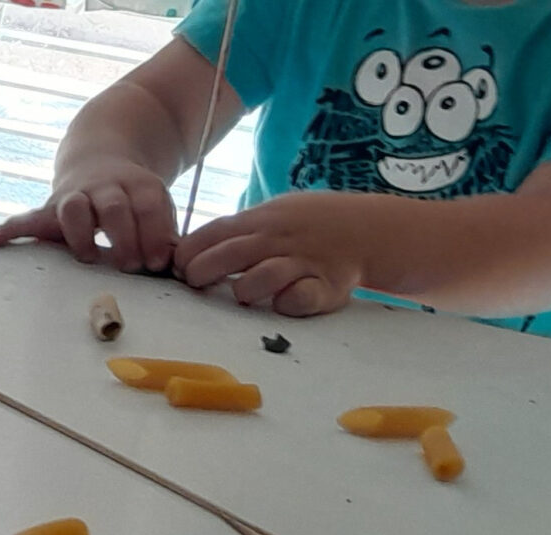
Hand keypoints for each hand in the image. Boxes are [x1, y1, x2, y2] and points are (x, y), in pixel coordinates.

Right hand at [0, 157, 181, 273]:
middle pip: (114, 208)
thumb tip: (177, 264)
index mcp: (138, 186)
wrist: (100, 158)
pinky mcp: (50, 208)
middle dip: (123, 237)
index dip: (154, 234)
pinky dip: (11, 228)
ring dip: (79, 234)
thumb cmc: (131, 200)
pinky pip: (28, 218)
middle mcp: (105, 188)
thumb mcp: (153, 207)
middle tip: (130, 264)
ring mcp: (75, 196)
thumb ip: (162, 234)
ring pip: (74, 209)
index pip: (148, 206)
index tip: (157, 262)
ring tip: (86, 257)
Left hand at [174, 191, 368, 315]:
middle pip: (228, 255)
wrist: (371, 227)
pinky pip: (300, 299)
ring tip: (243, 294)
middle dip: (202, 272)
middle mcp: (279, 239)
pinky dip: (289, 303)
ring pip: (261, 278)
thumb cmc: (308, 226)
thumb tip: (187, 252)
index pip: (211, 234)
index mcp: (260, 221)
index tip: (178, 268)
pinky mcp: (327, 286)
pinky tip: (284, 301)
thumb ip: (236, 232)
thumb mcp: (272, 215)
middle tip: (197, 284)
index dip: (188, 254)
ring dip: (244, 289)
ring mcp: (303, 262)